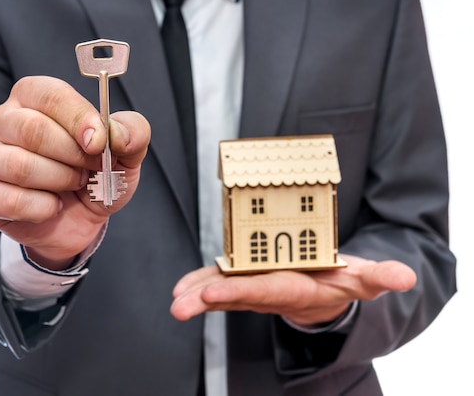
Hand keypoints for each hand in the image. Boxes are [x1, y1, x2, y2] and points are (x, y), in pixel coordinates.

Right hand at [0, 76, 150, 269]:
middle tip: (89, 169)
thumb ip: (133, 133)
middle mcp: (4, 119)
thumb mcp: (127, 153)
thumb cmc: (98, 175)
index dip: (78, 118)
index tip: (98, 143)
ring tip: (72, 184)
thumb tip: (117, 133)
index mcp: (35, 97)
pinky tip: (53, 206)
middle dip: (72, 156)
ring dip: (59, 181)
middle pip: (32, 129)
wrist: (81, 220)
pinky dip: (42, 208)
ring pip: (19, 165)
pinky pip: (9, 200)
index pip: (49, 94)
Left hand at [171, 254, 416, 326]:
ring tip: (175, 300)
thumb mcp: (364, 277)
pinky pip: (220, 281)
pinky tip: (180, 286)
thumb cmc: (341, 280)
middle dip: (207, 300)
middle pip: (235, 295)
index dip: (240, 292)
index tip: (213, 294)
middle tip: (180, 306)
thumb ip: (382, 277)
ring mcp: (255, 287)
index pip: (266, 292)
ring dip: (196, 294)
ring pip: (222, 290)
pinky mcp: (245, 280)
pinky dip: (199, 282)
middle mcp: (270, 291)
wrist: (324, 293)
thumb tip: (406, 278)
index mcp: (296, 289)